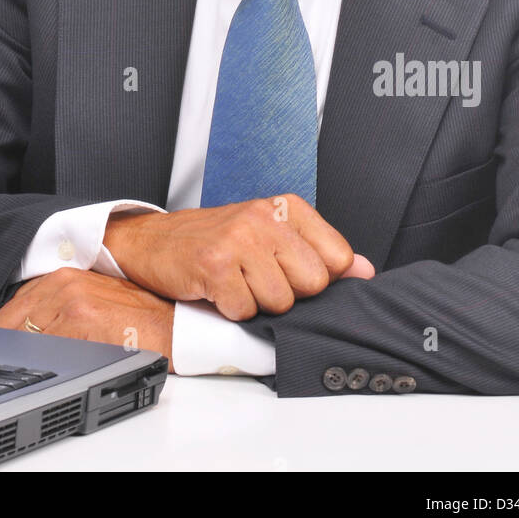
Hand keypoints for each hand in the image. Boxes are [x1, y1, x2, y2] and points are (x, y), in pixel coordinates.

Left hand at [0, 268, 175, 371]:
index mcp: (61, 276)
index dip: (7, 335)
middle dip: (11, 348)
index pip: (10, 308)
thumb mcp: (91, 302)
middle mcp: (63, 282)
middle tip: (23, 364)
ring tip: (45, 368)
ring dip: (27, 359)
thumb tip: (26, 331)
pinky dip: (46, 364)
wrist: (172, 326)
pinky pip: (45, 350)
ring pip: (23, 339)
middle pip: (8, 323)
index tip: (9, 350)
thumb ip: (56, 307)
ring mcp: (70, 300)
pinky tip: (61, 369)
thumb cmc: (138, 318)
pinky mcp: (82, 320)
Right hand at [103, 195, 374, 320]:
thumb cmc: (216, 241)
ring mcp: (239, 239)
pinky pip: (245, 310)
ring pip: (279, 303)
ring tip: (235, 281)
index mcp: (286, 207)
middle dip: (287, 294)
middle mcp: (264, 216)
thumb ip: (319, 252)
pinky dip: (230, 310)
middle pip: (312, 284)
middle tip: (257, 277)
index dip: (317, 278)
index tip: (290, 272)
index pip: (338, 257)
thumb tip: (364, 270)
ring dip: (255, 303)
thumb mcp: (271, 236)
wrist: (154, 242)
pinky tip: (217, 289)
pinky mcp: (215, 264)